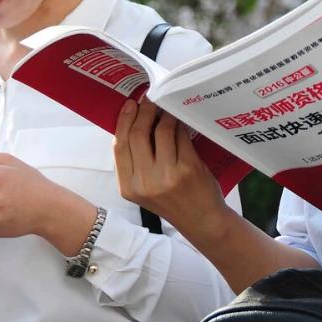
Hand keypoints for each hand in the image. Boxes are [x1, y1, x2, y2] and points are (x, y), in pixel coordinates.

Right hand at [114, 98, 228, 237]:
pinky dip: (179, 125)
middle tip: (149, 101)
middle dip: (144, 112)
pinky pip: (180, 137)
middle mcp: (144, 182)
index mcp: (128, 187)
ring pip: (161, 132)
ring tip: (166, 109)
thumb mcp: (144, 188)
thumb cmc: (173, 201)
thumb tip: (134, 123)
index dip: (123, 121)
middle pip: (138, 135)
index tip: (130, 105)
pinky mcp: (187, 168)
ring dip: (164, 115)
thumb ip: (136, 163)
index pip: (119, 146)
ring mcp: (166, 175)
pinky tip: (180, 120)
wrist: (202, 220)